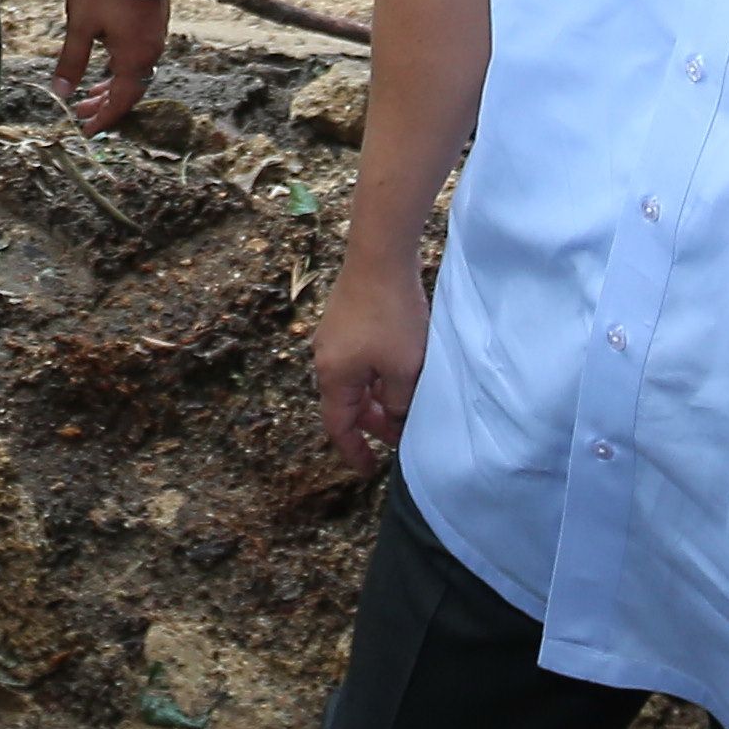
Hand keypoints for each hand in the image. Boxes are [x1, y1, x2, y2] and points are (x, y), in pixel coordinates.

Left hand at [53, 0, 170, 131]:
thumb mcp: (80, 25)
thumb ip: (72, 60)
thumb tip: (61, 92)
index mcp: (134, 57)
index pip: (121, 100)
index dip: (104, 118)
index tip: (86, 131)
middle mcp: (150, 50)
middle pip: (130, 89)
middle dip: (105, 103)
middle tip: (81, 113)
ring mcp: (155, 34)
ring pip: (134, 71)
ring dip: (112, 84)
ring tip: (89, 92)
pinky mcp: (153, 19)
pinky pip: (138, 55)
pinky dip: (120, 67)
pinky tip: (106, 60)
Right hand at [312, 243, 430, 469]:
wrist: (380, 258)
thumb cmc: (393, 316)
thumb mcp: (403, 370)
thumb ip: (398, 403)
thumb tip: (396, 418)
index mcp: (334, 377)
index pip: (339, 427)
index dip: (354, 451)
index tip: (369, 470)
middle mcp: (325, 359)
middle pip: (345, 404)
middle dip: (372, 424)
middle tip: (399, 436)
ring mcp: (332, 337)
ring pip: (353, 381)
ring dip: (376, 398)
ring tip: (403, 404)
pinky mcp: (343, 320)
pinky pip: (356, 360)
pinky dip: (374, 375)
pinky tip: (397, 371)